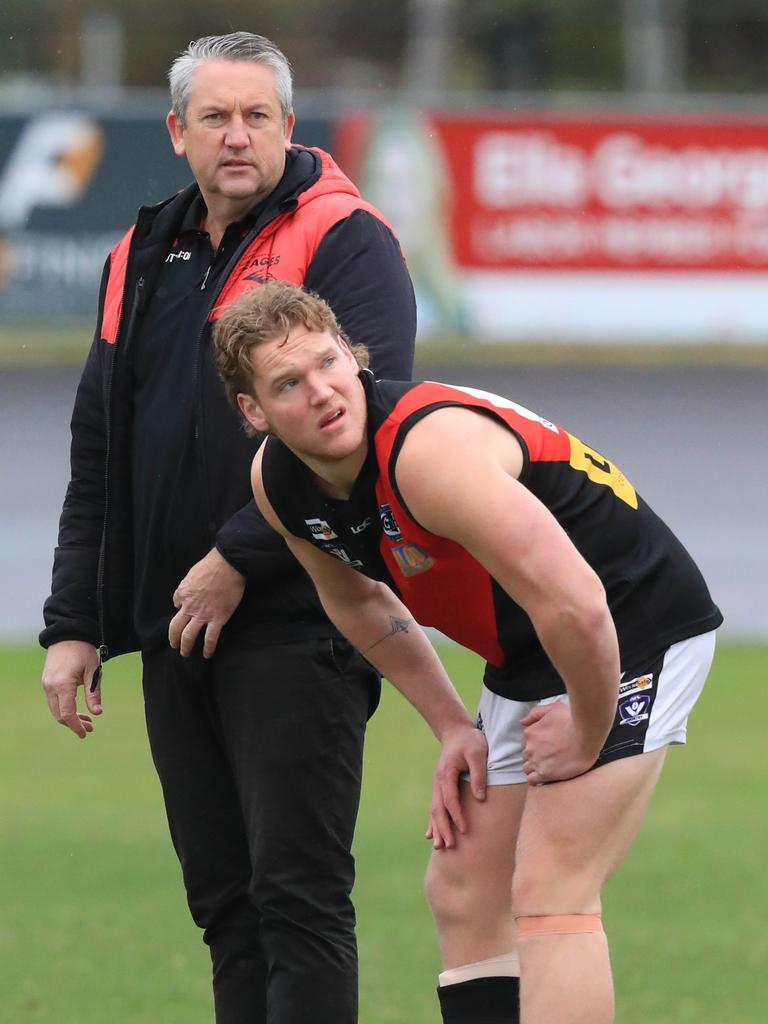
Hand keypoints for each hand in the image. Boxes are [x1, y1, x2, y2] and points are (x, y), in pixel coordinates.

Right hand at [41, 640, 101, 738]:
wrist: (68, 634)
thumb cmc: (83, 651)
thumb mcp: (93, 672)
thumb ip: (94, 693)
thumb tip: (98, 713)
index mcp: (62, 685)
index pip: (67, 714)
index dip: (76, 726)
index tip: (85, 733)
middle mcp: (50, 687)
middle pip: (59, 715)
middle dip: (74, 724)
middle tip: (90, 728)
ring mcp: (46, 684)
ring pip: (55, 709)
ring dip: (69, 717)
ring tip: (87, 721)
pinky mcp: (47, 682)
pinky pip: (54, 701)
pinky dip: (64, 708)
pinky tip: (77, 709)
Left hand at [168, 548, 245, 657]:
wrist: (228, 566)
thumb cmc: (211, 566)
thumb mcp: (191, 573)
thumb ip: (185, 586)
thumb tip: (182, 596)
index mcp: (183, 594)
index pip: (176, 605)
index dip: (179, 608)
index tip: (183, 611)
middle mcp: (190, 607)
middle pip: (176, 627)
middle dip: (174, 638)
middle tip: (174, 645)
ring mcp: (203, 615)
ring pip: (189, 636)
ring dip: (185, 647)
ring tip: (185, 653)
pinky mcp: (218, 619)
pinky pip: (210, 638)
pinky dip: (208, 648)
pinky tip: (207, 654)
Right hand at [426, 723, 487, 849]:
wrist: (456, 731)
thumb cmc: (470, 741)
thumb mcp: (478, 753)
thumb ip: (479, 774)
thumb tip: (480, 798)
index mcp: (446, 773)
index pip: (450, 799)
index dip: (457, 816)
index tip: (465, 830)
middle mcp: (438, 781)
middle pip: (438, 808)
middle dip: (443, 828)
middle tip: (449, 845)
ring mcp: (437, 784)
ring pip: (434, 810)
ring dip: (436, 828)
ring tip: (439, 847)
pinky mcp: (440, 786)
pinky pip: (435, 807)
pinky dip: (433, 822)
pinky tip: (431, 835)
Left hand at [520, 702, 597, 785]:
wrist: (586, 736)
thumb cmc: (572, 720)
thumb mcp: (553, 708)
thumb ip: (535, 713)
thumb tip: (523, 722)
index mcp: (530, 733)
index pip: (525, 742)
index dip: (534, 745)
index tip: (545, 746)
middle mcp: (530, 748)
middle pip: (526, 755)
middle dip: (534, 756)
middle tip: (549, 756)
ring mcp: (537, 762)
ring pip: (527, 768)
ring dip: (534, 768)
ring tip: (548, 766)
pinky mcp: (545, 774)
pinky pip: (532, 780)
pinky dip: (536, 779)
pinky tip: (546, 776)